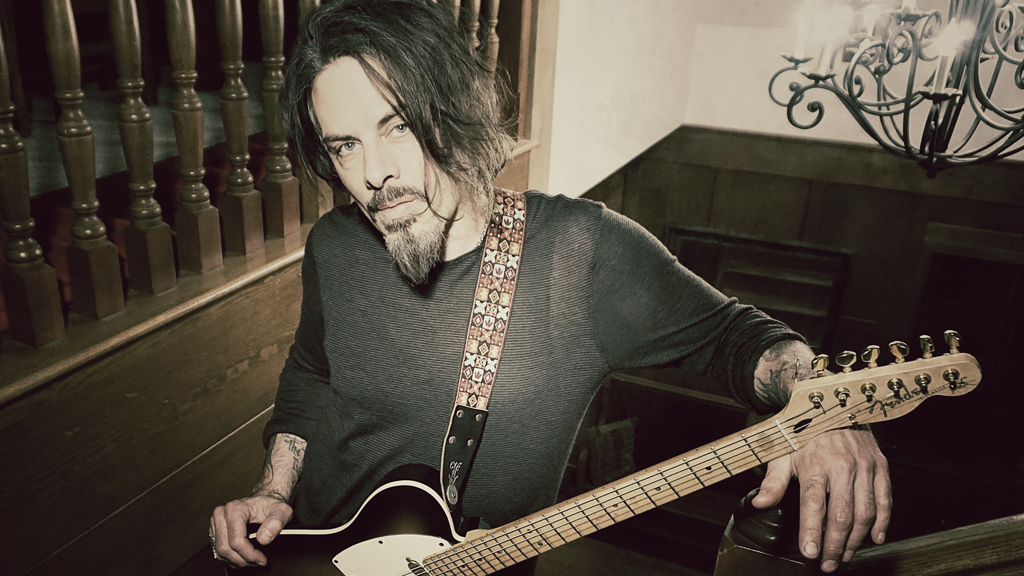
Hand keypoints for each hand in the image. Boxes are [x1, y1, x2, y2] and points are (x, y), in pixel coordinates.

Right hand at [210, 494, 292, 566]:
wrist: (264, 501)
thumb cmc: (270, 505)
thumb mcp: (282, 511)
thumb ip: (276, 523)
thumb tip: (263, 539)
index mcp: (235, 509)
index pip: (236, 541)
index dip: (250, 555)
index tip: (261, 559)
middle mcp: (222, 514)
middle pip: (226, 548)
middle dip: (243, 560)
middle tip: (258, 562)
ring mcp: (216, 522)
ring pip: (220, 552)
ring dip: (237, 561)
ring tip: (252, 560)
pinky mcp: (215, 530)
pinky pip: (218, 551)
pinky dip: (231, 558)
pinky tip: (243, 557)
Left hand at [751, 428, 890, 572]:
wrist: (833, 405)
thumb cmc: (806, 432)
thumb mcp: (783, 452)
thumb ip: (773, 481)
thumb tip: (759, 503)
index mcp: (815, 464)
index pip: (813, 505)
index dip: (812, 532)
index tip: (810, 553)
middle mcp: (842, 466)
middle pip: (841, 514)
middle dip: (834, 545)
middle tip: (828, 563)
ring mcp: (864, 466)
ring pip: (864, 512)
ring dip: (856, 539)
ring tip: (845, 555)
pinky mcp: (880, 465)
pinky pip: (885, 499)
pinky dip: (882, 522)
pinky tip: (874, 538)